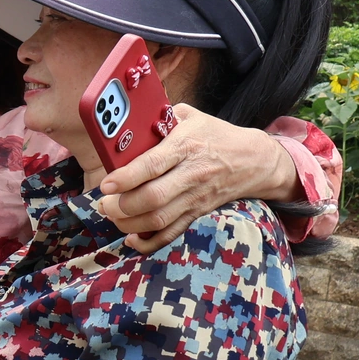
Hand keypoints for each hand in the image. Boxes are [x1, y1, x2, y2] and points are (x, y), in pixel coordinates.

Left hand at [97, 104, 296, 252]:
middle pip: (153, 198)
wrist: (254, 159)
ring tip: (112, 215)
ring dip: (129, 223)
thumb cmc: (214, 134)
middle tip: (104, 203)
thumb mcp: (190, 117)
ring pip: (159, 220)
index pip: (153, 165)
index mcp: (186, 146)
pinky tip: (131, 237)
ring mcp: (195, 197)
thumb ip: (159, 118)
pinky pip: (172, 234)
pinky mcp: (197, 213)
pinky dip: (149, 242)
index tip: (106, 184)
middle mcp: (191, 174)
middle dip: (121, 205)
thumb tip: (127, 122)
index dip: (126, 177)